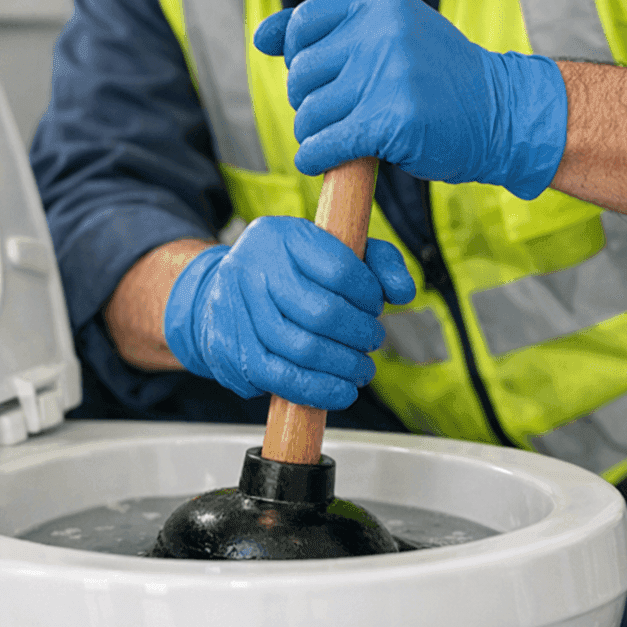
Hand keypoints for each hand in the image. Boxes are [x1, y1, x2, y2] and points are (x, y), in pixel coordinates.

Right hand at [162, 216, 415, 409]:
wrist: (223, 290)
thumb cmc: (291, 272)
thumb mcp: (336, 250)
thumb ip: (379, 263)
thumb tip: (403, 292)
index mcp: (283, 236)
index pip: (340, 269)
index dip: (369, 296)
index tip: (375, 307)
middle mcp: (252, 267)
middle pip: (322, 314)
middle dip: (360, 335)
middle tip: (372, 340)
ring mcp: (234, 309)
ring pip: (301, 350)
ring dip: (343, 367)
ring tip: (361, 369)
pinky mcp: (227, 348)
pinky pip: (278, 378)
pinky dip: (318, 391)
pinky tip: (340, 391)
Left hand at [253, 0, 568, 198]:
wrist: (500, 113)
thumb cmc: (439, 79)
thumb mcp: (393, 33)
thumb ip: (331, 31)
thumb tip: (261, 38)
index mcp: (379, 4)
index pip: (302, 25)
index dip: (297, 57)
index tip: (317, 77)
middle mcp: (381, 32)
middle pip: (300, 73)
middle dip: (308, 102)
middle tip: (337, 114)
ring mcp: (387, 75)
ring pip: (309, 113)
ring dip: (314, 135)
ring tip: (340, 138)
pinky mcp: (391, 120)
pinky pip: (325, 143)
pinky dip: (315, 158)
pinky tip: (323, 162)